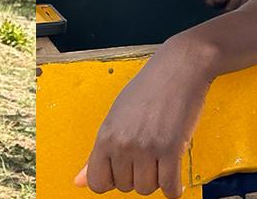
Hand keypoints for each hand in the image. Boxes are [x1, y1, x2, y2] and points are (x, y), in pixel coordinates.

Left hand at [74, 40, 211, 196]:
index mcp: (105, 136)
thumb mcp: (115, 117)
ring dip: (156, 179)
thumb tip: (78, 181)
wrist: (178, 69)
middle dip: (136, 176)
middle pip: (125, 187)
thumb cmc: (148, 89)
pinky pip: (170, 188)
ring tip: (160, 157)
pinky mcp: (171, 149)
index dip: (110, 181)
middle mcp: (123, 144)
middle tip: (146, 154)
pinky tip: (173, 171)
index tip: (122, 170)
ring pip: (147, 189)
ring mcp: (146, 148)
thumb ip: (98, 153)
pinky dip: (174, 188)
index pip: (96, 182)